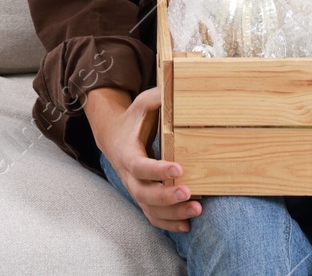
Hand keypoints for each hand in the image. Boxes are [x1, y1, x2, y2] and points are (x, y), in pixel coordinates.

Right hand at [84, 86, 201, 231]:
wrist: (114, 137)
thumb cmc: (133, 120)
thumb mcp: (141, 104)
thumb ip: (157, 98)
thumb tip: (175, 87)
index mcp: (128, 153)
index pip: (140, 166)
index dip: (157, 170)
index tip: (179, 169)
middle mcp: (129, 176)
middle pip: (143, 193)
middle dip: (166, 197)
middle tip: (188, 193)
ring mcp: (135, 189)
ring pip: (149, 208)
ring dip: (172, 213)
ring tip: (197, 210)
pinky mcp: (142, 198)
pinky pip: (152, 216)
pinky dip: (168, 223)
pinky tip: (187, 225)